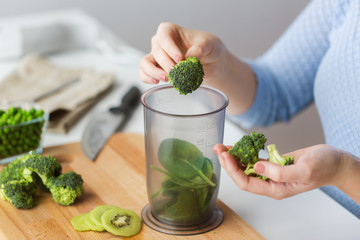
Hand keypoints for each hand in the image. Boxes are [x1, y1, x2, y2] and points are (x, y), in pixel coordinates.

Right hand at [139, 22, 257, 114]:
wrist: (210, 62)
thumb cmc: (207, 48)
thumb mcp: (209, 44)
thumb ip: (199, 48)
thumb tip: (189, 56)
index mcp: (170, 30)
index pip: (164, 35)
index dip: (170, 47)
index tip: (180, 58)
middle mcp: (160, 43)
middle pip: (156, 51)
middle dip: (166, 63)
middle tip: (176, 72)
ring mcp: (156, 57)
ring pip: (145, 63)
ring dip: (154, 72)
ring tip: (167, 78)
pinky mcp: (156, 70)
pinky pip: (144, 74)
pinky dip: (148, 78)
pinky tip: (157, 82)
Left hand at [214, 143, 354, 199]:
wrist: (334, 162)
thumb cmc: (324, 167)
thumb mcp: (305, 170)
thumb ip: (280, 172)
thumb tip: (256, 167)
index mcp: (276, 189)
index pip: (247, 183)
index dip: (233, 170)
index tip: (225, 156)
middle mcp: (270, 184)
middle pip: (241, 176)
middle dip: (228, 163)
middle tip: (217, 148)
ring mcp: (270, 174)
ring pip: (245, 168)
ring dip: (233, 157)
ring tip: (221, 146)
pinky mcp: (272, 165)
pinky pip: (254, 160)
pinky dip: (244, 153)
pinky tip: (236, 146)